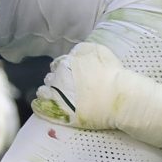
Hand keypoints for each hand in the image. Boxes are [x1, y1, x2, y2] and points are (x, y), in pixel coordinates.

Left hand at [0, 63, 20, 157]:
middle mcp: (9, 111)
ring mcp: (10, 109)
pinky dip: (9, 129)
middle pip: (9, 129)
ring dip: (9, 136)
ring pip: (12, 126)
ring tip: (4, 147)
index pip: (2, 129)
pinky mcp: (8, 107)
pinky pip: (11, 121)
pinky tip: (6, 135)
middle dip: (5, 141)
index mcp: (4, 111)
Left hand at [32, 42, 161, 151]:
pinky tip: (40, 107)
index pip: (58, 64)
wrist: (122, 99)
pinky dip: (39, 107)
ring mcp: (59, 95)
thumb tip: (76, 51)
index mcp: (69, 61)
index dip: (63, 71)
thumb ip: (85, 49)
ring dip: (48, 94)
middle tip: (65, 89)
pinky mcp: (60, 112)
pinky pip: (41, 108)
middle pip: (51, 78)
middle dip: (56, 82)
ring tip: (55, 98)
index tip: (69, 77)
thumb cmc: (116, 76)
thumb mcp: (101, 53)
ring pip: (44, 92)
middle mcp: (61, 76)